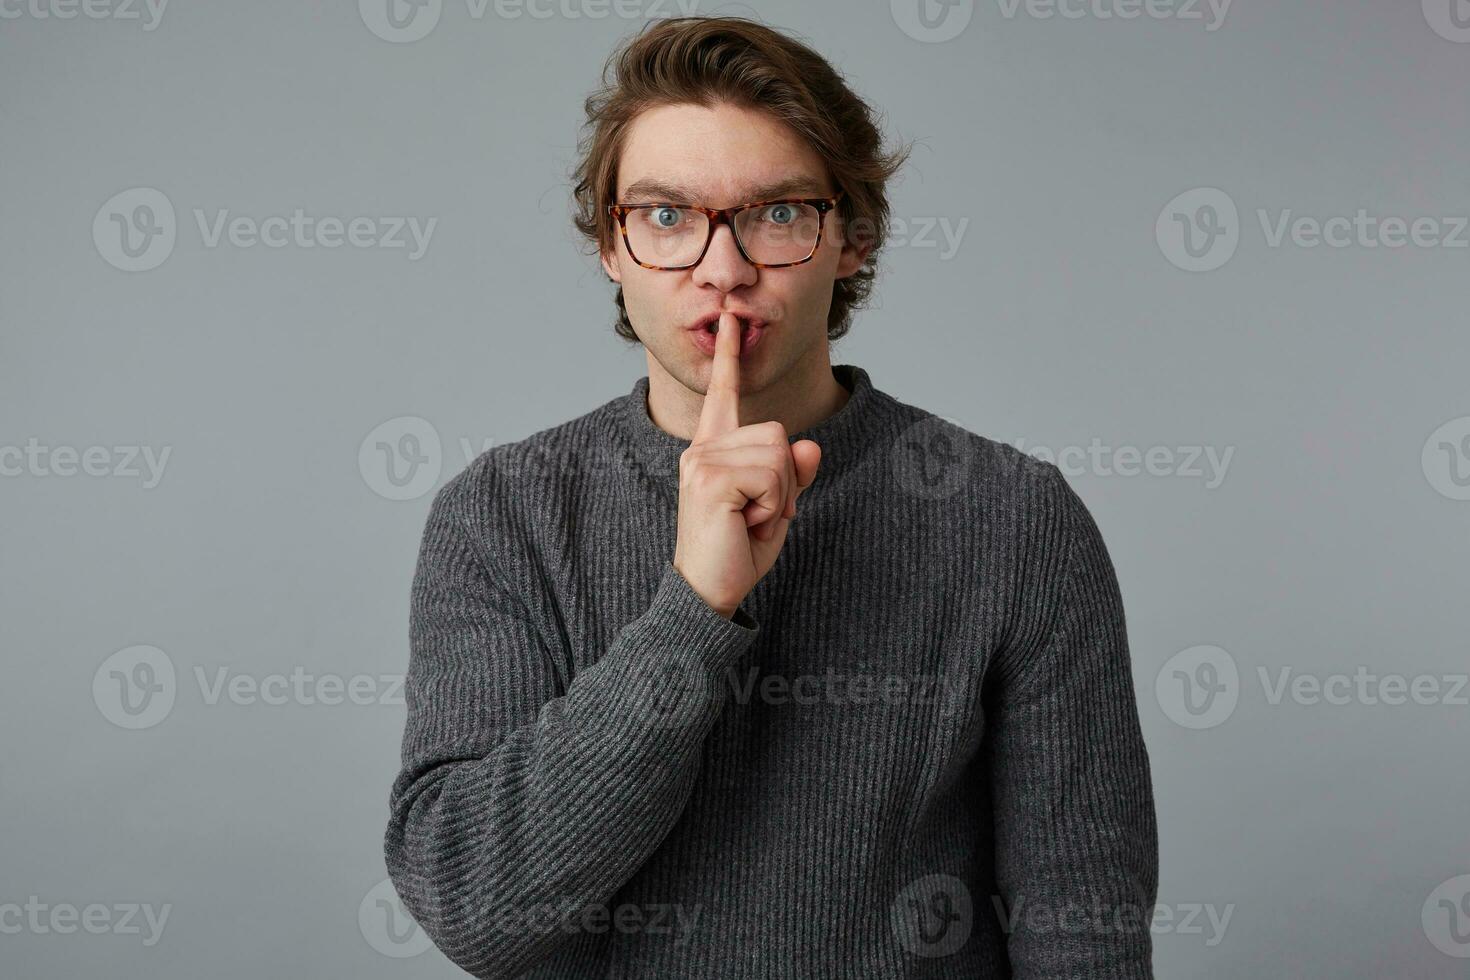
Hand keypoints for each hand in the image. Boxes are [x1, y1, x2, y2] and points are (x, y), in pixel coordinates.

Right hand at [672, 313, 821, 618]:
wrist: (708, 593)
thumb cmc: (736, 553)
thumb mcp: (775, 509)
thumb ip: (792, 475)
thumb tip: (810, 446)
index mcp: (713, 451)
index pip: (723, 396)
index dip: (729, 358)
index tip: (731, 320)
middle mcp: (702, 449)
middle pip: (777, 432)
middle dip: (785, 480)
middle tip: (757, 516)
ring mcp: (703, 460)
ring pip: (779, 451)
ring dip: (779, 495)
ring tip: (750, 521)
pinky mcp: (712, 478)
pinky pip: (774, 475)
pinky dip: (774, 507)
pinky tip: (747, 525)